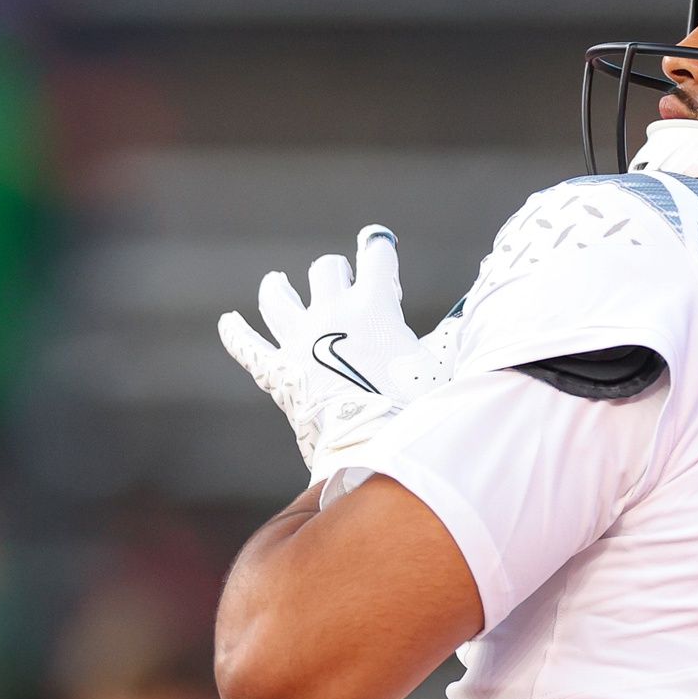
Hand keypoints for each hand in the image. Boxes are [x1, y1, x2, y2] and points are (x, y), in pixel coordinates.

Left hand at [219, 225, 449, 479]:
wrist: (372, 447)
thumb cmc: (414, 408)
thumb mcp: (439, 364)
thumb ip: (446, 337)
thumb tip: (468, 322)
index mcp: (373, 304)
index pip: (375, 254)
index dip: (379, 251)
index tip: (381, 254)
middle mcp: (330, 312)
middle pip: (326, 268)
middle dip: (337, 272)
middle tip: (346, 286)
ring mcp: (298, 339)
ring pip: (277, 296)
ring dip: (279, 287)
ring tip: (278, 283)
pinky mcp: (277, 370)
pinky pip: (247, 345)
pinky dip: (236, 333)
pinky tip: (229, 322)